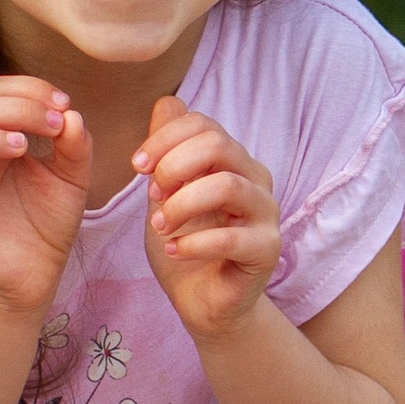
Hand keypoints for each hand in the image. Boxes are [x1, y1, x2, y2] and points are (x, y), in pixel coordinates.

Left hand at [135, 95, 280, 340]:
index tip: (136, 165)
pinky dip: (194, 243)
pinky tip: (174, 251)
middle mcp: (255, 179)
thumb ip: (168, 152)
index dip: (164, 139)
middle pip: (219, 145)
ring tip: (160, 227)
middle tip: (151, 196)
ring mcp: (267, 214)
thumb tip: (167, 102)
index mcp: (233, 160)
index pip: (204, 124)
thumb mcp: (166, 194)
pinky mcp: (267, 250)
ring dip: (182, 205)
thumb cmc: (186, 244)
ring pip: (227, 186)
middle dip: (174, 166)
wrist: (204, 301)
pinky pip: (231, 237)